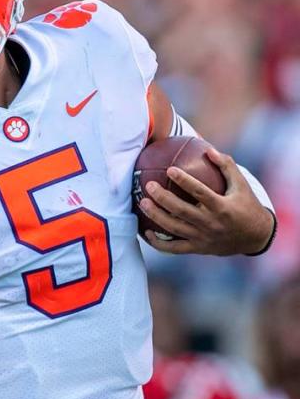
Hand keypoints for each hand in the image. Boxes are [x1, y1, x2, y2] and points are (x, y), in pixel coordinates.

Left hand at [138, 147, 274, 254]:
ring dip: (156, 216)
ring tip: (142, 203)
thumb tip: (208, 149)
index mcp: (222, 207)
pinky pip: (174, 248)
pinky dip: (159, 243)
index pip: (200, 192)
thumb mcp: (242, 185)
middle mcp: (211, 224)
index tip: (170, 169)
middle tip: (148, 185)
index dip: (184, 181)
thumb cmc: (246, 205)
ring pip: (174, 229)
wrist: (256, 237)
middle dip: (162, 198)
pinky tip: (146, 232)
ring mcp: (203, 238)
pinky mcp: (198, 249)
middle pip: (181, 211)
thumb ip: (226, 166)